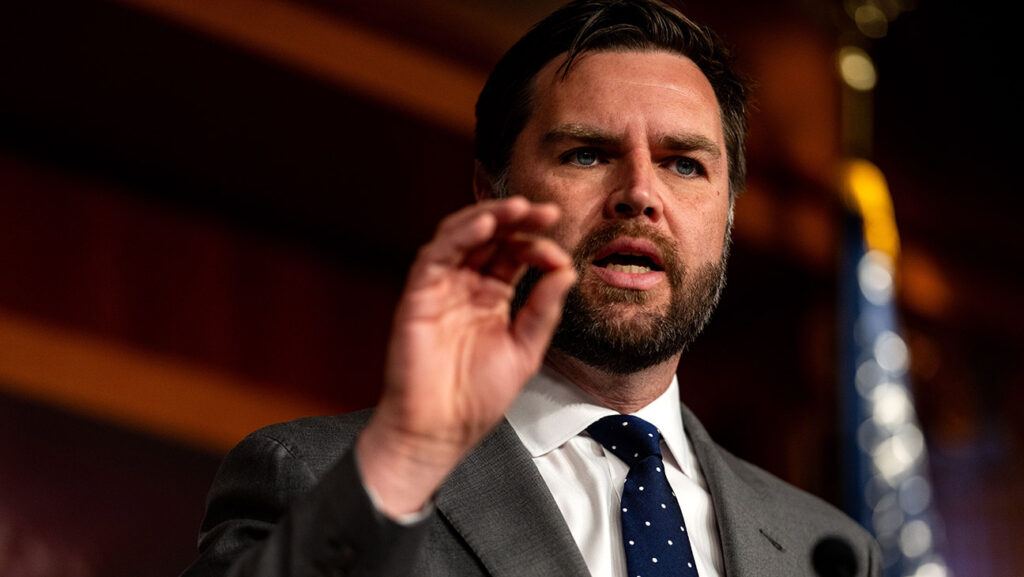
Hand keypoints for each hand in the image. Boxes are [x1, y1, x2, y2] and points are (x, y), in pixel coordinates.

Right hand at [356, 197, 575, 515]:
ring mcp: (441, 288)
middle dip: (517, 219)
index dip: (537, 246)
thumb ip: (543, 309)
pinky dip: (460, 235)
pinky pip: (436, 254)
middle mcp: (465, 287)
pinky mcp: (419, 295)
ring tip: (518, 208)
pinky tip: (485, 226)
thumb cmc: (476, 399)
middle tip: (545, 212)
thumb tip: (566, 271)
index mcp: (492, 298)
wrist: (441, 431)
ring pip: (461, 235)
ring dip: (490, 216)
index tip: (560, 254)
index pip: (514, 255)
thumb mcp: (525, 350)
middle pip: (490, 237)